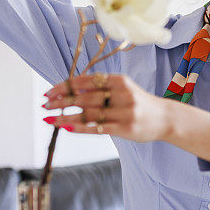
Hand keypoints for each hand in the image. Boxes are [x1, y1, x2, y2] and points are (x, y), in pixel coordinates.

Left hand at [42, 74, 170, 141]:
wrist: (165, 118)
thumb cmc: (138, 103)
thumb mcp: (123, 88)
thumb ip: (101, 88)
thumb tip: (72, 88)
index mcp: (118, 81)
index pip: (85, 81)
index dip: (64, 86)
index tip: (48, 92)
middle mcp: (121, 94)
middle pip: (84, 97)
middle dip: (61, 101)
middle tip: (44, 105)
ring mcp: (124, 112)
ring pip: (89, 114)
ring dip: (66, 116)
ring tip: (50, 119)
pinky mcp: (125, 128)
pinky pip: (98, 128)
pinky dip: (80, 128)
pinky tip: (67, 128)